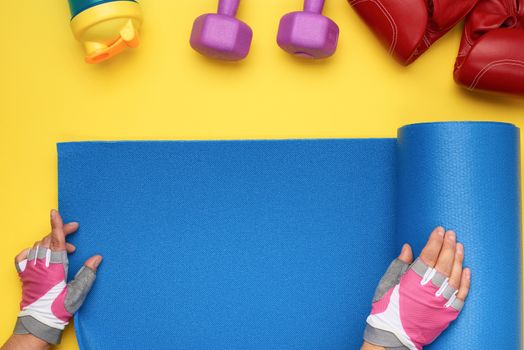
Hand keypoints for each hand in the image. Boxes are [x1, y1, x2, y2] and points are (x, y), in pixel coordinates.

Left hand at [2, 210, 101, 348]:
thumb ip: (88, 272)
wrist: (39, 321)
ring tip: (63, 248)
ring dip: (51, 242)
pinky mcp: (24, 274)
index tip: (55, 212)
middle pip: (48, 239)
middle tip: (74, 230)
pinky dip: (33, 250)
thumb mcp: (78, 291)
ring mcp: (30, 268)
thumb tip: (97, 258)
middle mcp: (40, 264)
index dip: (56, 225)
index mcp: (55, 266)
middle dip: (60, 232)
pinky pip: (24, 255)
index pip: (55, 240)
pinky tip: (40, 253)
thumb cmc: (59, 308)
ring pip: (38, 245)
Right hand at [363, 227, 470, 349]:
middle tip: (451, 233)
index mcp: (413, 280)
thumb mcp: (387, 282)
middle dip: (448, 245)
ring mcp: (440, 301)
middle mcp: (429, 289)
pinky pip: (460, 295)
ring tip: (459, 246)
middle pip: (443, 262)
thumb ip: (400, 264)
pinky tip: (466, 270)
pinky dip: (464, 282)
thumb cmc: (386, 308)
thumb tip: (408, 248)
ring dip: (457, 259)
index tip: (439, 230)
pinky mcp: (447, 313)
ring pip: (454, 276)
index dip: (435, 241)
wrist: (393, 334)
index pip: (429, 255)